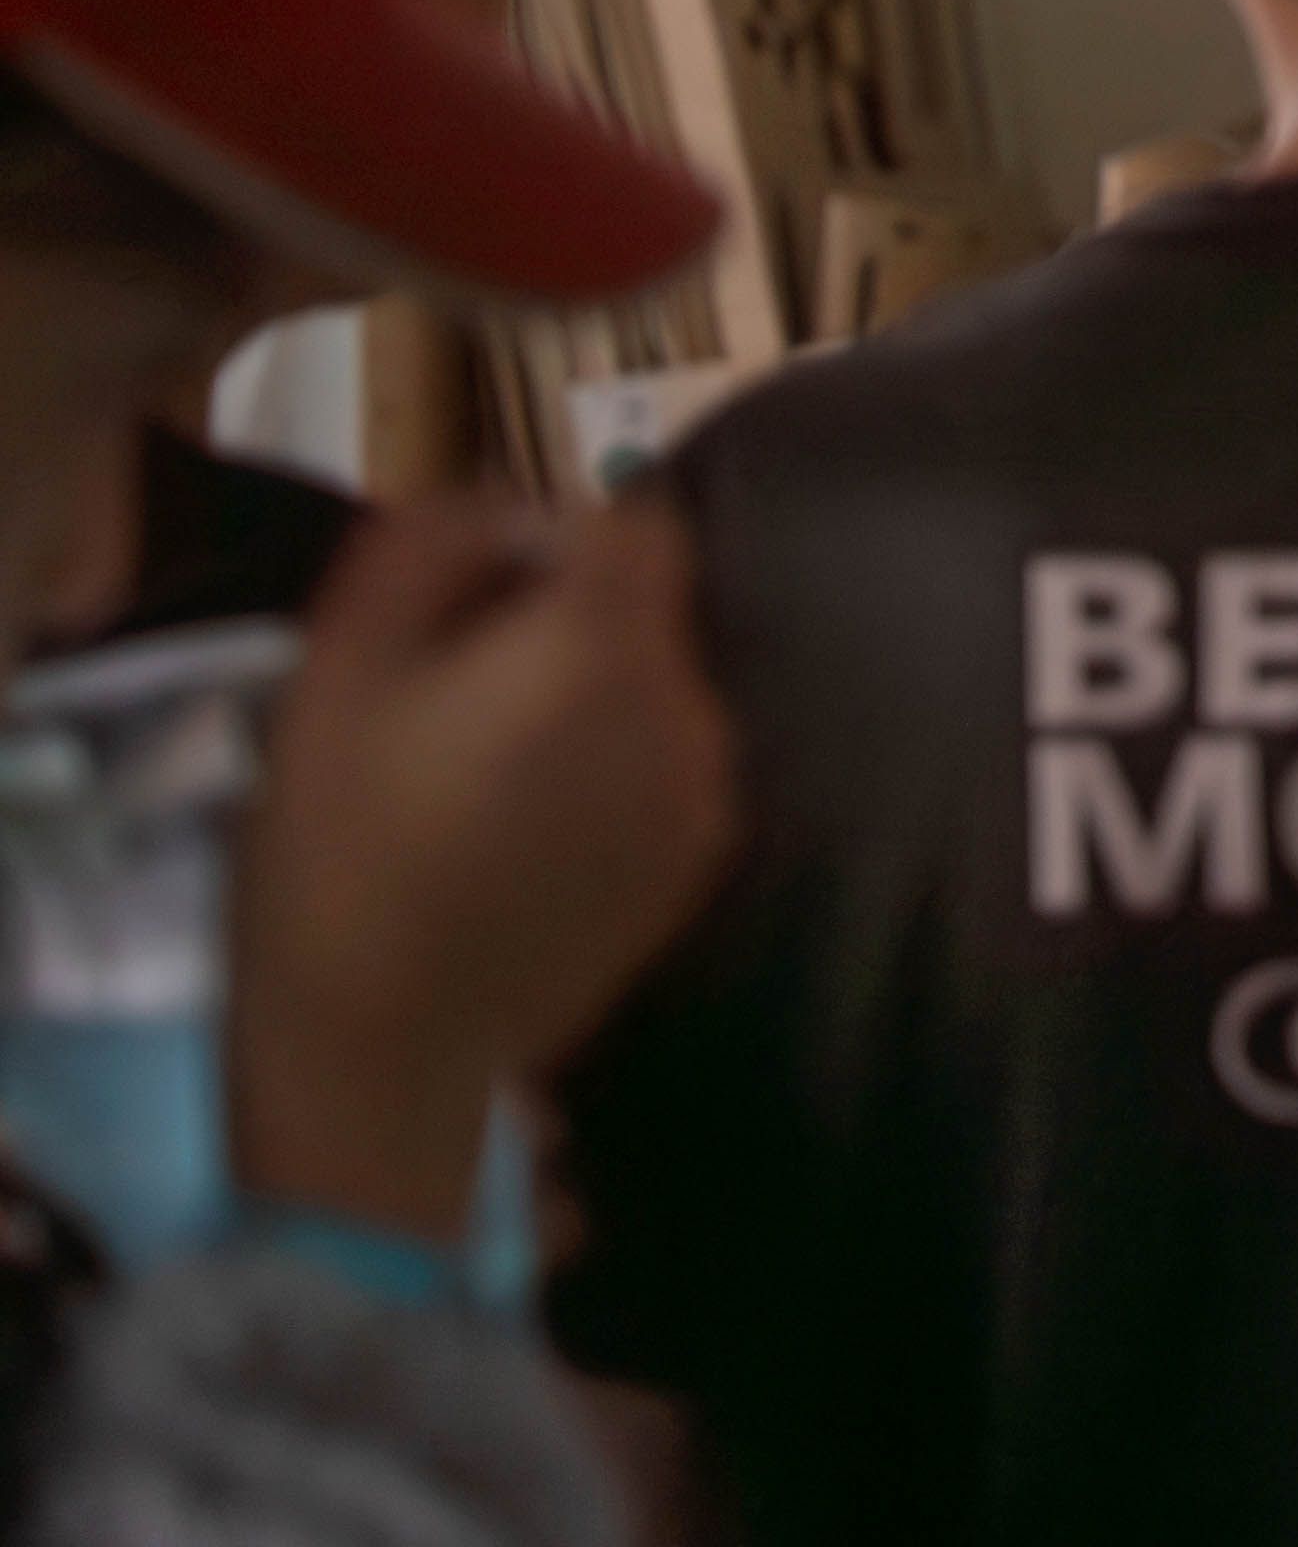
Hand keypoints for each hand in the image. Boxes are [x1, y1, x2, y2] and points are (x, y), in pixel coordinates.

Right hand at [227, 499, 738, 1244]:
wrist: (381, 1043)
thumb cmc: (337, 843)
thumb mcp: (342, 662)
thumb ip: (432, 543)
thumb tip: (504, 503)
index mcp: (604, 643)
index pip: (640, 522)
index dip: (563, 535)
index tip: (486, 588)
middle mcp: (688, 704)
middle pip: (651, 606)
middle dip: (571, 618)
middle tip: (464, 686)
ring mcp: (709, 789)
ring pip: (661, 687)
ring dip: (596, 696)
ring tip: (489, 768)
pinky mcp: (704, 861)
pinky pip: (669, 766)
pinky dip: (616, 769)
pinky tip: (528, 829)